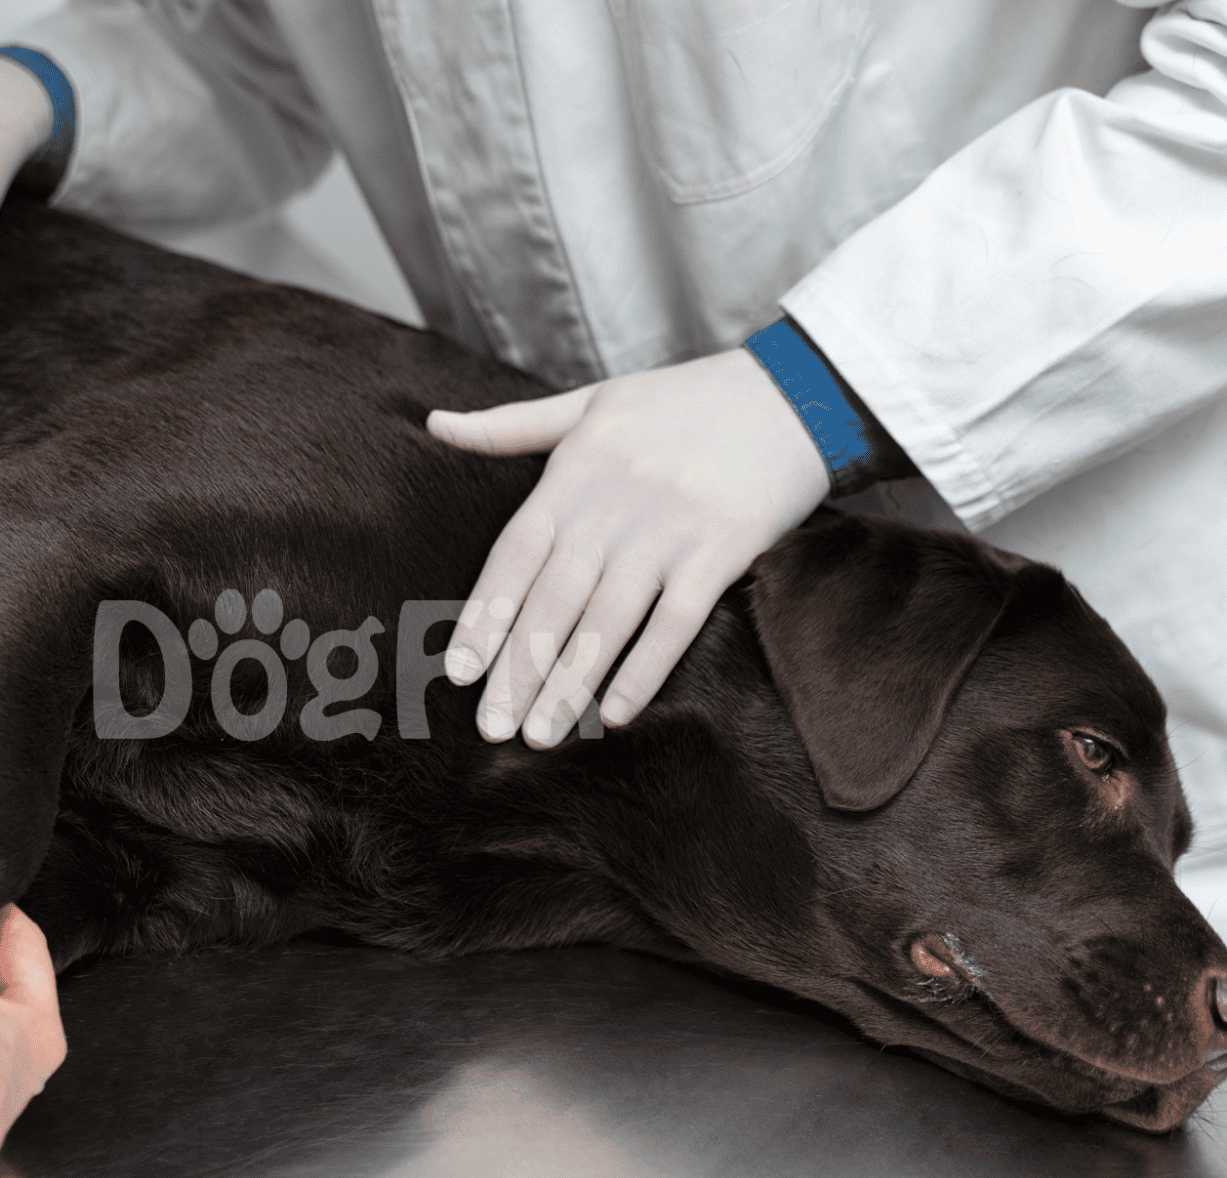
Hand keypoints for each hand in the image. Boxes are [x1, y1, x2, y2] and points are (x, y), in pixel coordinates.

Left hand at [430, 348, 828, 747]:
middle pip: (554, 599)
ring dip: (571, 684)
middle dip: (518, 670)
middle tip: (491, 728)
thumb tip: (434, 425)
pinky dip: (644, 670)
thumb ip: (511, 426)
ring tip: (540, 734)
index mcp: (576, 471)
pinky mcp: (723, 550)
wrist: (793, 394)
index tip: (458, 671)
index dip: (485, 614)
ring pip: (607, 621)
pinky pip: (675, 622)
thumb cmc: (683, 402)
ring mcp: (670, 528)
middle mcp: (615, 502)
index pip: (515, 554)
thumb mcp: (592, 402)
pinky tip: (615, 714)